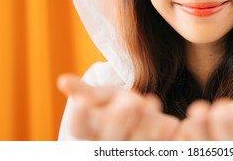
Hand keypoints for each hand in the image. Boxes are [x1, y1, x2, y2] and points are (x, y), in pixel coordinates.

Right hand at [57, 74, 179, 139]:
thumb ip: (84, 91)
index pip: (80, 128)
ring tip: (151, 105)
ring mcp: (128, 150)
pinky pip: (158, 146)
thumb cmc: (115, 103)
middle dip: (118, 119)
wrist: (140, 116)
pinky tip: (170, 123)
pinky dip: (163, 135)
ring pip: (134, 144)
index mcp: (89, 133)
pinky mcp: (149, 151)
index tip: (81, 103)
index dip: (80, 118)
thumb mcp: (100, 96)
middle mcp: (106, 146)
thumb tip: (62, 81)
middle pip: (109, 138)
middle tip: (129, 101)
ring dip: (143, 128)